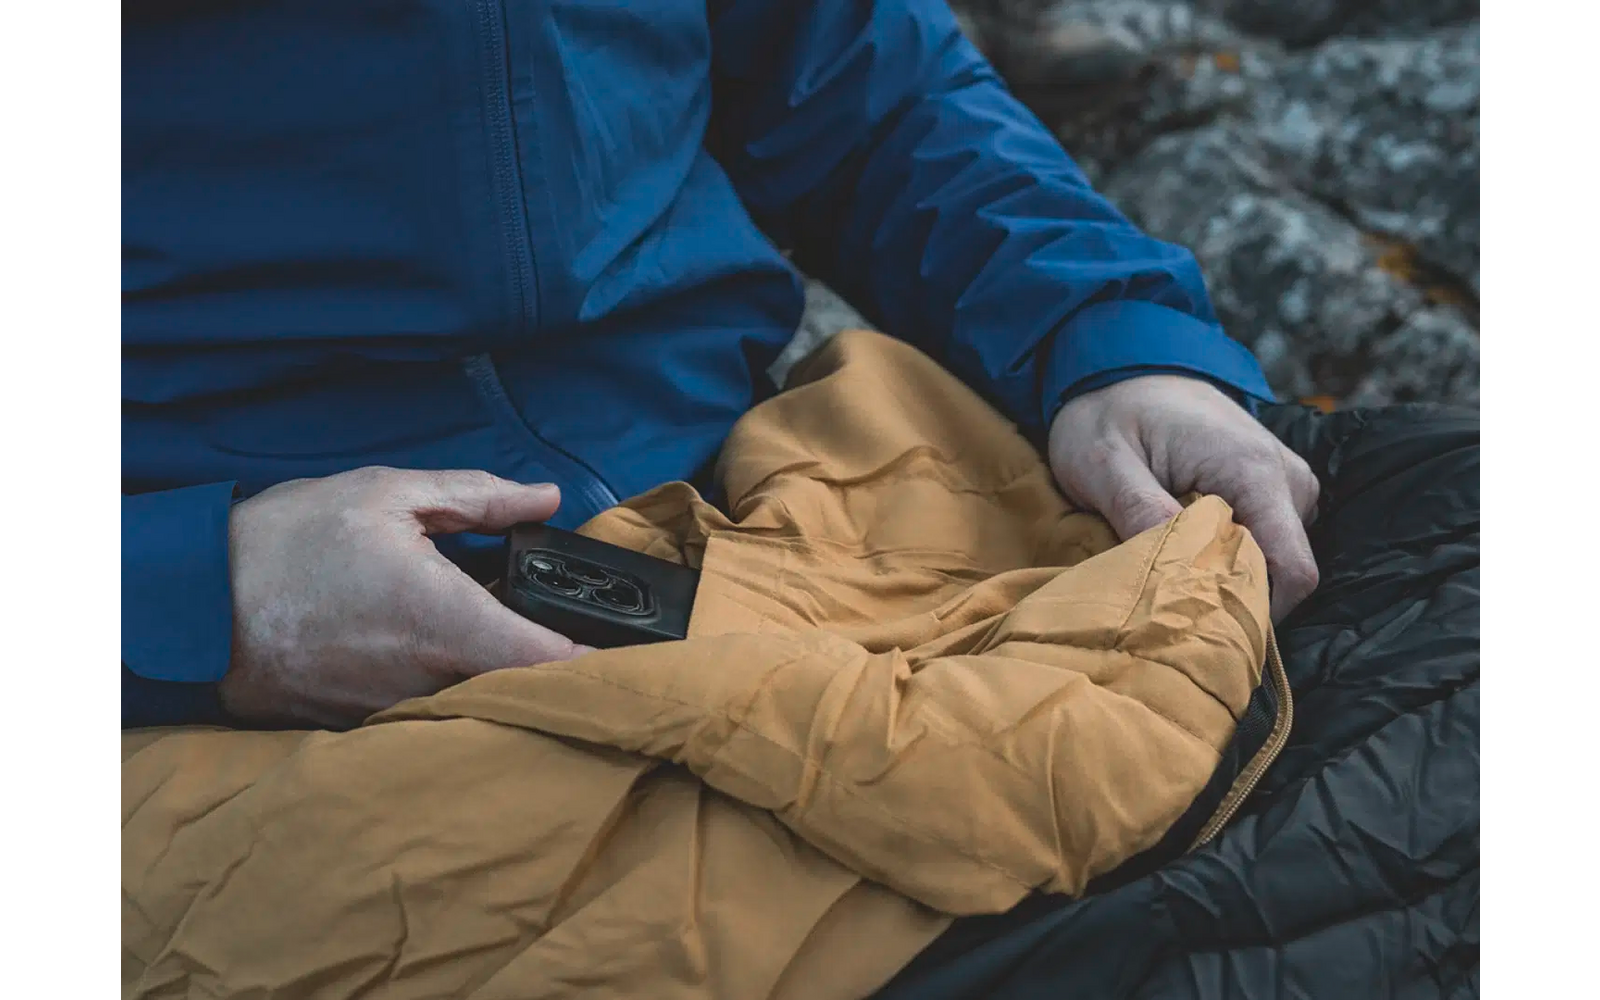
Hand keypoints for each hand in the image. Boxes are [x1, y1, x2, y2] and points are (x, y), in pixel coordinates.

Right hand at [219, 467, 592, 727]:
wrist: (190, 604)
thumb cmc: (285, 543)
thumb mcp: (386, 494)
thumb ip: (476, 497)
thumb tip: (544, 499)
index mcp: (445, 618)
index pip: (548, 659)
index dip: (597, 662)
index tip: (631, 656)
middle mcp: (427, 676)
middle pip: (518, 687)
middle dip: (551, 668)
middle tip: (576, 639)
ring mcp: (392, 710)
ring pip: (471, 702)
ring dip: (493, 676)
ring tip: (502, 639)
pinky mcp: (359, 725)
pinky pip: (422, 711)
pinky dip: (442, 688)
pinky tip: (433, 657)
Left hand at [1047, 376, 1319, 621]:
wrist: (1122, 364)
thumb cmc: (1107, 411)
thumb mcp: (1103, 462)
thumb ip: (1141, 513)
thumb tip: (1179, 572)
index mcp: (1253, 470)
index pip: (1292, 571)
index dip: (1250, 611)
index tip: (1197, 623)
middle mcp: (1286, 477)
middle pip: (1283, 572)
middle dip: (1229, 594)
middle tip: (1165, 592)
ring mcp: (1285, 482)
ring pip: (1274, 560)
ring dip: (1224, 572)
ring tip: (1167, 561)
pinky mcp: (1273, 488)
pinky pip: (1265, 541)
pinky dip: (1226, 553)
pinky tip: (1183, 545)